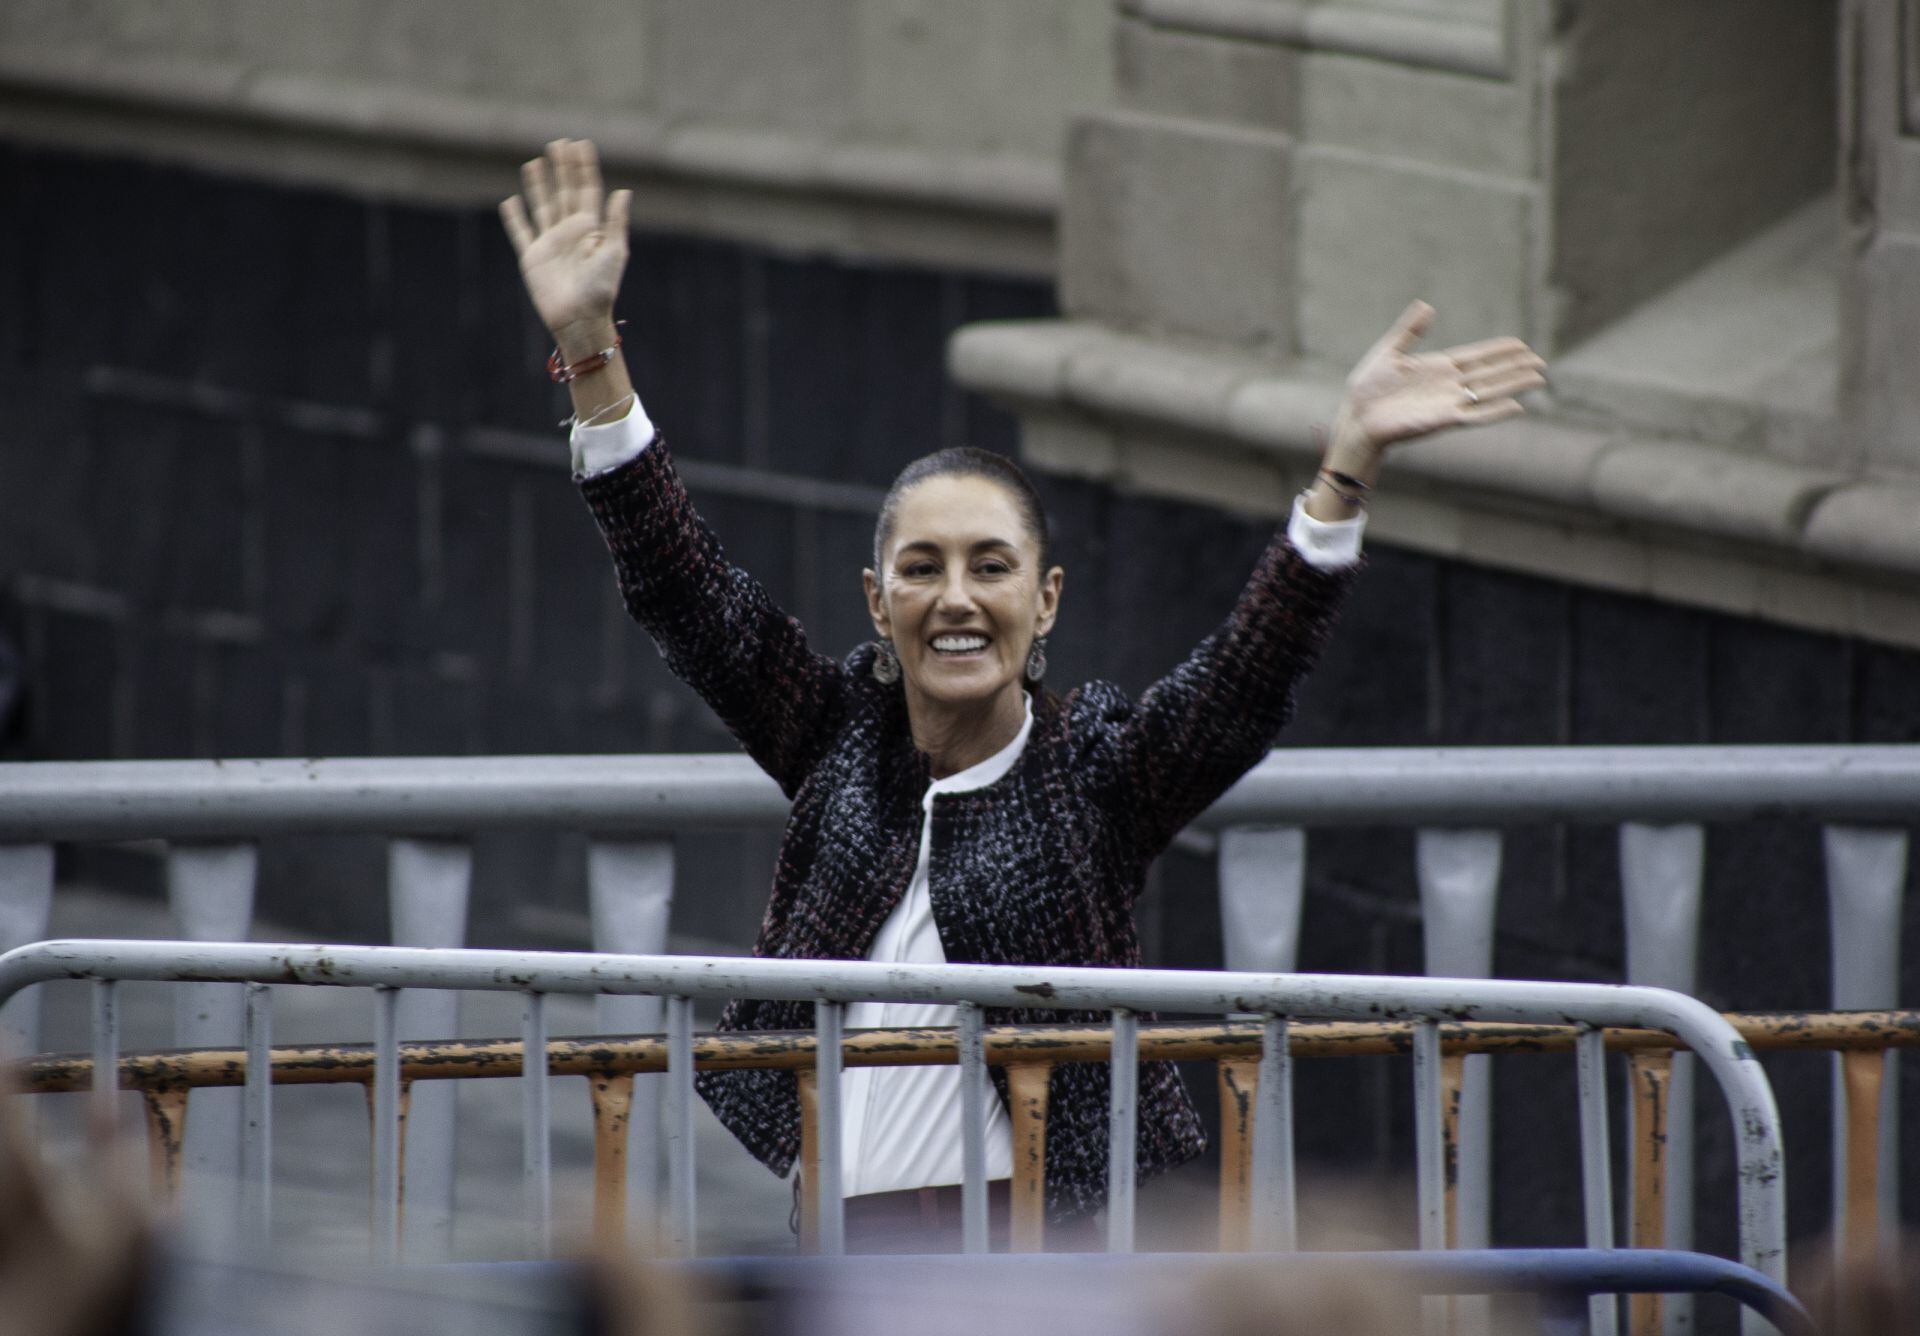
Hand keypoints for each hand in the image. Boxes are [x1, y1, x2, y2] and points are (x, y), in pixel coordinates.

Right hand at [500, 139, 631, 356]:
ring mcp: (550, 243)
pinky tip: (510, 201)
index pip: (587, 190)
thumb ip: (615, 221)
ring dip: (538, 185)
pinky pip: (521, 232)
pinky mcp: (533, 257)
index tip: (581, 144)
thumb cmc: (601, 289)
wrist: (579, 318)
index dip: (584, 167)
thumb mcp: (614, 252)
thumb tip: (624, 191)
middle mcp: (570, 232)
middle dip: (561, 168)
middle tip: (558, 143)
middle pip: (564, 192)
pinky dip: (515, 218)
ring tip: (534, 163)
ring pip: (542, 206)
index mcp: (590, 229)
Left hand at [1340, 300, 1545, 452]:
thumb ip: (1409, 331)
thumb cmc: (1368, 388)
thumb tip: (1427, 305)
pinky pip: (1476, 415)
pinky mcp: (1443, 420)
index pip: (1477, 357)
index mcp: (1438, 368)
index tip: (1521, 345)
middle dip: (1515, 368)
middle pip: (1490, 374)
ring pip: (1490, 393)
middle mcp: (1448, 385)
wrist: (1357, 416)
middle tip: (1541, 362)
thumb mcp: (1390, 351)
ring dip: (1514, 386)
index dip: (1499, 351)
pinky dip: (1496, 411)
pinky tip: (1518, 406)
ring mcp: (1448, 403)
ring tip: (1538, 379)